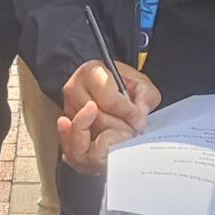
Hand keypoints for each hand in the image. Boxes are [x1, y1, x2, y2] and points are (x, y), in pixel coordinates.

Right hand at [58, 60, 160, 174]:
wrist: (104, 86)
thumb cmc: (121, 83)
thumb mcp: (140, 82)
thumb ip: (145, 94)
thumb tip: (141, 112)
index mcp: (91, 71)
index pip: (109, 98)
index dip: (127, 112)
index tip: (140, 121)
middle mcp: (74, 88)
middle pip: (100, 117)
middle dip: (122, 127)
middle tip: (136, 131)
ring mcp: (69, 108)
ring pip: (93, 131)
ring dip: (114, 136)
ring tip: (128, 134)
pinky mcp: (70, 125)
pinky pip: (87, 140)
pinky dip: (104, 142)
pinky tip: (116, 138)